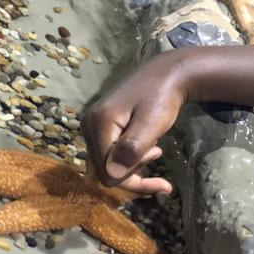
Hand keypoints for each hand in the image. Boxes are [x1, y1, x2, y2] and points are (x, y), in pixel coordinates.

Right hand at [81, 49, 188, 194]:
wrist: (165, 74)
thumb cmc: (161, 96)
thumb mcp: (151, 123)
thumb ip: (132, 149)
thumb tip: (111, 177)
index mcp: (98, 125)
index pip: (107, 173)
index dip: (133, 179)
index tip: (159, 166)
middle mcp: (88, 126)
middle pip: (105, 171)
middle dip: (133, 171)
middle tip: (158, 152)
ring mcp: (92, 127)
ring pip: (108, 165)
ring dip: (133, 165)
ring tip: (155, 147)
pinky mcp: (100, 127)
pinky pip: (110, 155)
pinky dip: (129, 159)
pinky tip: (146, 148)